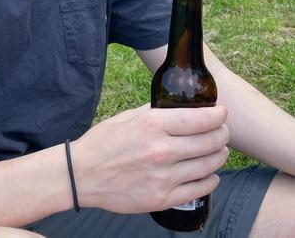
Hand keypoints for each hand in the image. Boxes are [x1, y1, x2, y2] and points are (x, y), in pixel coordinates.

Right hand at [71, 104, 228, 213]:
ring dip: (219, 156)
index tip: (222, 113)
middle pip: (209, 142)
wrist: (82, 174)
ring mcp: (163, 177)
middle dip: (222, 134)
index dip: (218, 115)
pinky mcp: (162, 199)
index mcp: (153, 125)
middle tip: (223, 131)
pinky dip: (210, 180)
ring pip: (208, 166)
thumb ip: (156, 112)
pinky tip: (211, 174)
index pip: (200, 119)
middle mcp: (161, 151)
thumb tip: (180, 106)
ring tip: (220, 150)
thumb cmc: (103, 142)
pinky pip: (198, 189)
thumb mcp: (129, 117)